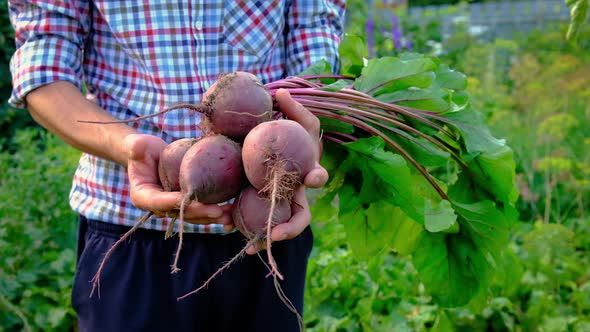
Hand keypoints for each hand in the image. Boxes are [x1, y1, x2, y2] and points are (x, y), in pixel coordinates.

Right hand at [124, 134, 232, 228]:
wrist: (151, 156)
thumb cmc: (143, 150)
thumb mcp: (136, 146)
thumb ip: (135, 147)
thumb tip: (137, 146)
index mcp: (144, 196)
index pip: (159, 201)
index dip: (173, 202)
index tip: (188, 199)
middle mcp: (160, 207)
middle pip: (181, 213)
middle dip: (200, 213)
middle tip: (218, 211)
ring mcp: (176, 208)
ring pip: (195, 216)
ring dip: (213, 217)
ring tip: (230, 216)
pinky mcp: (188, 204)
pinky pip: (203, 211)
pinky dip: (218, 213)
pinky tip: (234, 212)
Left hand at [245, 89, 327, 253]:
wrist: (272, 147)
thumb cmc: (290, 133)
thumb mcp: (296, 118)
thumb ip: (292, 107)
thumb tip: (280, 91)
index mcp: (306, 172)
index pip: (317, 177)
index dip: (317, 179)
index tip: (312, 178)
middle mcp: (295, 194)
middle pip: (299, 218)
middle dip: (289, 230)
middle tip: (274, 235)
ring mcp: (278, 204)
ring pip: (275, 226)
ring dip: (264, 238)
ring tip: (249, 247)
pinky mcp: (259, 207)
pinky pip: (252, 220)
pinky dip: (242, 226)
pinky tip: (226, 226)